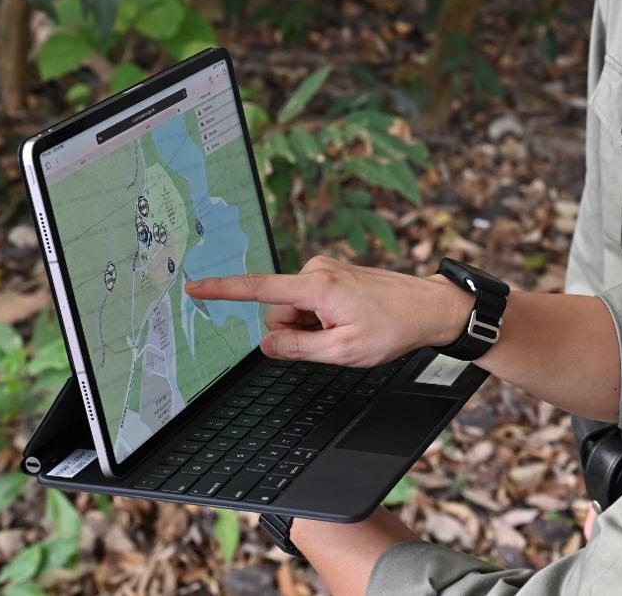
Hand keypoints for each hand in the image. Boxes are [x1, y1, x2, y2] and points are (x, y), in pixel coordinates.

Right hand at [184, 256, 468, 366]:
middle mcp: (316, 270)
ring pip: (295, 310)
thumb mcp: (342, 351)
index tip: (193, 287)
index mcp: (316, 286)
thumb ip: (297, 349)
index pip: (257, 289)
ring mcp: (324, 269)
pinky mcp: (331, 273)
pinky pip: (310, 303)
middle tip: (338, 336)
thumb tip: (266, 344)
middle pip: (279, 312)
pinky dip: (323, 317)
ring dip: (313, 325)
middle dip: (298, 331)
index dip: (222, 291)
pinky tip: (352, 319)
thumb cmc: (392, 328)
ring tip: (350, 326)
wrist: (428, 307)